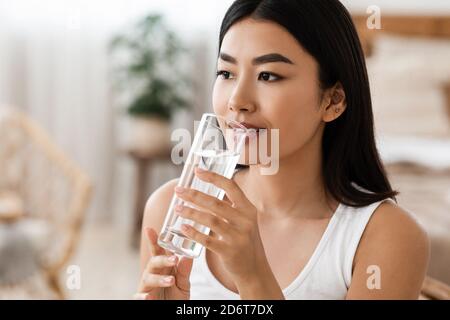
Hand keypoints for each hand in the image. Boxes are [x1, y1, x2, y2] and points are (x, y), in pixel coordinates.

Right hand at [135, 227, 192, 299]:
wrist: (172, 311)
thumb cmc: (176, 295)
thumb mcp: (183, 283)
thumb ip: (184, 271)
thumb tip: (188, 257)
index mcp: (163, 266)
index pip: (158, 250)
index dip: (153, 239)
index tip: (149, 229)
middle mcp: (153, 273)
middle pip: (153, 262)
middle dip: (162, 259)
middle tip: (174, 259)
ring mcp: (146, 286)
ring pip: (148, 278)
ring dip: (159, 279)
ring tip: (170, 280)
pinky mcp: (142, 298)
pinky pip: (139, 296)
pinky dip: (143, 297)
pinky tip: (149, 298)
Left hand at [173, 167, 268, 285]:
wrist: (254, 268)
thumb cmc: (244, 240)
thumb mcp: (244, 220)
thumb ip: (230, 207)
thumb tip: (204, 193)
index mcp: (248, 209)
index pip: (231, 187)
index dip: (213, 177)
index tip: (197, 171)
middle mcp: (245, 220)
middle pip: (216, 203)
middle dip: (194, 195)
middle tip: (178, 190)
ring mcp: (238, 237)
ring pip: (210, 220)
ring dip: (191, 212)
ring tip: (177, 208)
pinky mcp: (229, 251)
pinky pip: (208, 240)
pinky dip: (193, 233)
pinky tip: (182, 228)